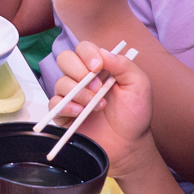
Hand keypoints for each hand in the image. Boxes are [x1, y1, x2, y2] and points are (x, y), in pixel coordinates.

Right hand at [44, 40, 156, 171]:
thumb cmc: (135, 114)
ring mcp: (72, 96)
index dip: (87, 54)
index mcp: (100, 68)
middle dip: (79, 72)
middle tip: (97, 87)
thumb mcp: (139, 85)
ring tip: (98, 107)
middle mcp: (83, 79)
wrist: (129, 144)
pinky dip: (66, 107)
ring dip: (80, 94)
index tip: (98, 67)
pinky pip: (54, 104)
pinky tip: (80, 113)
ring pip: (60, 83)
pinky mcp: (64, 114)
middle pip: (65, 59)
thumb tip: (103, 53)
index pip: (84, 49)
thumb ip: (124, 65)